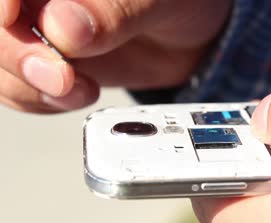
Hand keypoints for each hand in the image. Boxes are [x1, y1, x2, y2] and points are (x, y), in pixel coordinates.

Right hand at [0, 0, 231, 112]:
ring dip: (29, 86)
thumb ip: (114, 10)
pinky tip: (76, 95)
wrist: (187, 39)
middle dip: (18, 54)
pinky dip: (41, 100)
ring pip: (2, 62)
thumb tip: (63, 27)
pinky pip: (21, 87)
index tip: (10, 18)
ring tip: (79, 90)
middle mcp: (44, 1)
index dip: (2, 2)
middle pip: (0, 28)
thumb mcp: (158, 0)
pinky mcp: (48, 64)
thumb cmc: (180, 4)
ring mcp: (40, 32)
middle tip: (61, 76)